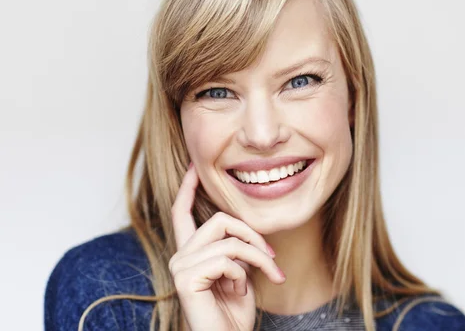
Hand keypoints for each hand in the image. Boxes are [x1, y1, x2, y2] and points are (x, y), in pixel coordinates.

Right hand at [169, 162, 285, 330]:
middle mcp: (180, 256)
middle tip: (270, 257)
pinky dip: (243, 275)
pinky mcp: (186, 278)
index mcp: (190, 252)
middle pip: (220, 219)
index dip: (188, 187)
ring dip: (257, 258)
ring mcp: (180, 267)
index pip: (181, 212)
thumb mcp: (240, 272)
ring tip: (266, 277)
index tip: (195, 166)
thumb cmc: (234, 312)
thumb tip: (247, 229)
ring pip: (230, 240)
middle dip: (252, 235)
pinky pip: (227, 259)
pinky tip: (239, 293)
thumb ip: (236, 248)